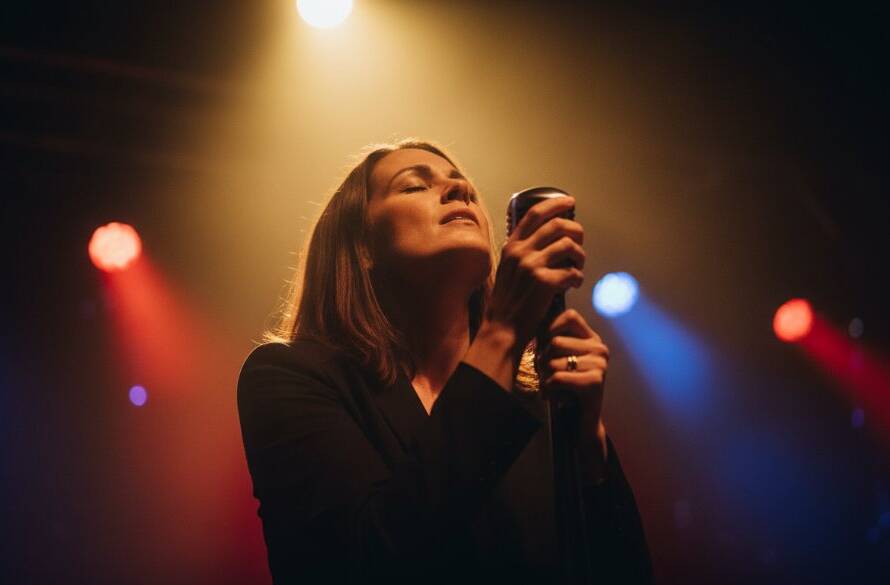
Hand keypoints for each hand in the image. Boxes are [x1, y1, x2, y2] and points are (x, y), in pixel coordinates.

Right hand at [484, 196, 584, 355]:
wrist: (502, 329)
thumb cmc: (508, 302)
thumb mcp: (508, 270)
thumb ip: (523, 253)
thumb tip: (548, 240)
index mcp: (511, 246)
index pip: (535, 214)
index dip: (555, 204)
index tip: (569, 202)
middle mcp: (521, 252)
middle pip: (557, 225)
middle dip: (575, 230)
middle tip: (580, 239)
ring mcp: (532, 266)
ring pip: (569, 246)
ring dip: (580, 255)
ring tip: (579, 266)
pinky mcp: (545, 282)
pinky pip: (573, 272)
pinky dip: (578, 277)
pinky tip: (574, 284)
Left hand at [537, 308, 608, 438]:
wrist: (581, 420)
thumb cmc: (564, 387)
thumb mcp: (558, 358)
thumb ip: (549, 338)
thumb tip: (532, 318)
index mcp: (592, 338)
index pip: (570, 316)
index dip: (551, 328)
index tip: (545, 346)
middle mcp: (600, 348)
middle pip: (555, 342)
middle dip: (542, 361)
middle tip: (545, 375)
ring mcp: (600, 365)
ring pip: (553, 361)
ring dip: (544, 377)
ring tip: (550, 386)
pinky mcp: (595, 382)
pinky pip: (557, 378)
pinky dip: (548, 389)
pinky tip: (553, 395)